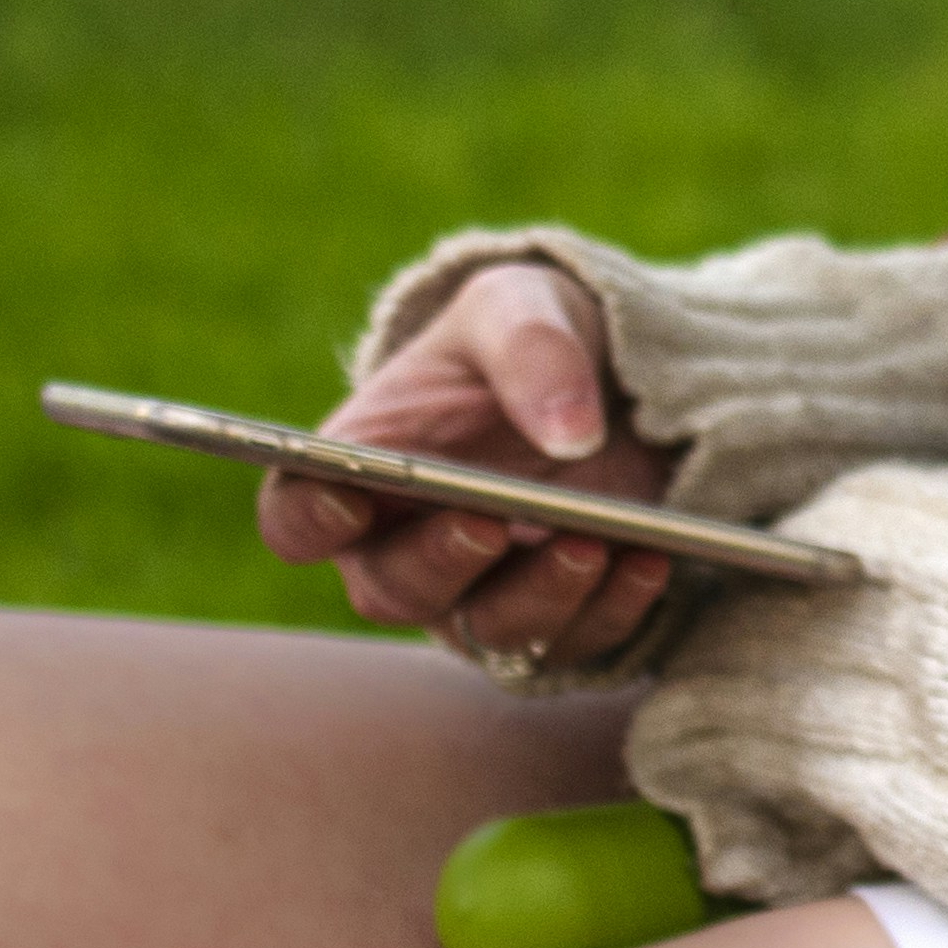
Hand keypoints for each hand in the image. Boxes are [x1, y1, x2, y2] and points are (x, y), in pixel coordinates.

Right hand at [274, 260, 681, 685]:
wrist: (618, 378)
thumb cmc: (533, 336)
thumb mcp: (525, 305)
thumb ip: (532, 348)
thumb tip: (569, 435)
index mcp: (365, 466)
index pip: (298, 515)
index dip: (309, 518)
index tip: (346, 496)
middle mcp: (406, 546)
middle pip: (390, 589)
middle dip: (438, 561)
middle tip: (488, 523)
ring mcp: (480, 593)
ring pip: (485, 630)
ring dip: (537, 596)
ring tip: (593, 544)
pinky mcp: (555, 619)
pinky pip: (574, 642)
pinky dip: (612, 608)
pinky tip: (649, 559)